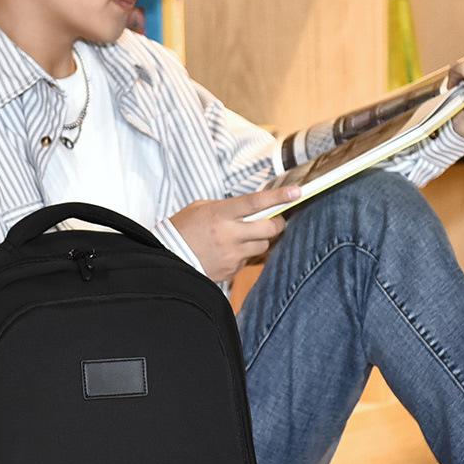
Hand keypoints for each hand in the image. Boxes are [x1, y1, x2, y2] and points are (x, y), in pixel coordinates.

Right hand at [170, 186, 300, 281]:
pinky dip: (243, 255)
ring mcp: (231, 255)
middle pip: (270, 228)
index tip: (296, 192)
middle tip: (274, 220)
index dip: (279, 197)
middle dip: (277, 223)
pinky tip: (227, 252)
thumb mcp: (201, 208)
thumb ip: (227, 207)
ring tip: (243, 237)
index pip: (256, 202)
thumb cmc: (182, 228)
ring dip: (259, 240)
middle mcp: (229, 234)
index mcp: (220, 213)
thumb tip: (253, 207)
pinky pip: (248, 260)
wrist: (167, 258)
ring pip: (263, 246)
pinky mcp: (231, 271)